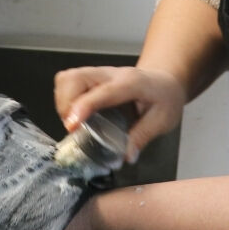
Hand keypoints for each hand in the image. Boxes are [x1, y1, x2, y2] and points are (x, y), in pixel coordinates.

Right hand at [54, 66, 186, 162]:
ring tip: (74, 122)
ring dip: (63, 102)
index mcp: (130, 84)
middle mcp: (111, 74)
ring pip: (67, 78)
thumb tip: (127, 156)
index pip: (102, 92)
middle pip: (75, 78)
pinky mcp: (91, 77)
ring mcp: (99, 73)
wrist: (165, 81)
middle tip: (74, 128)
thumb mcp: (163, 120)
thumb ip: (143, 136)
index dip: (83, 107)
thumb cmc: (165, 98)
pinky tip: (76, 114)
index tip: (71, 126)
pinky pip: (68, 81)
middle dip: (66, 105)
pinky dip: (64, 98)